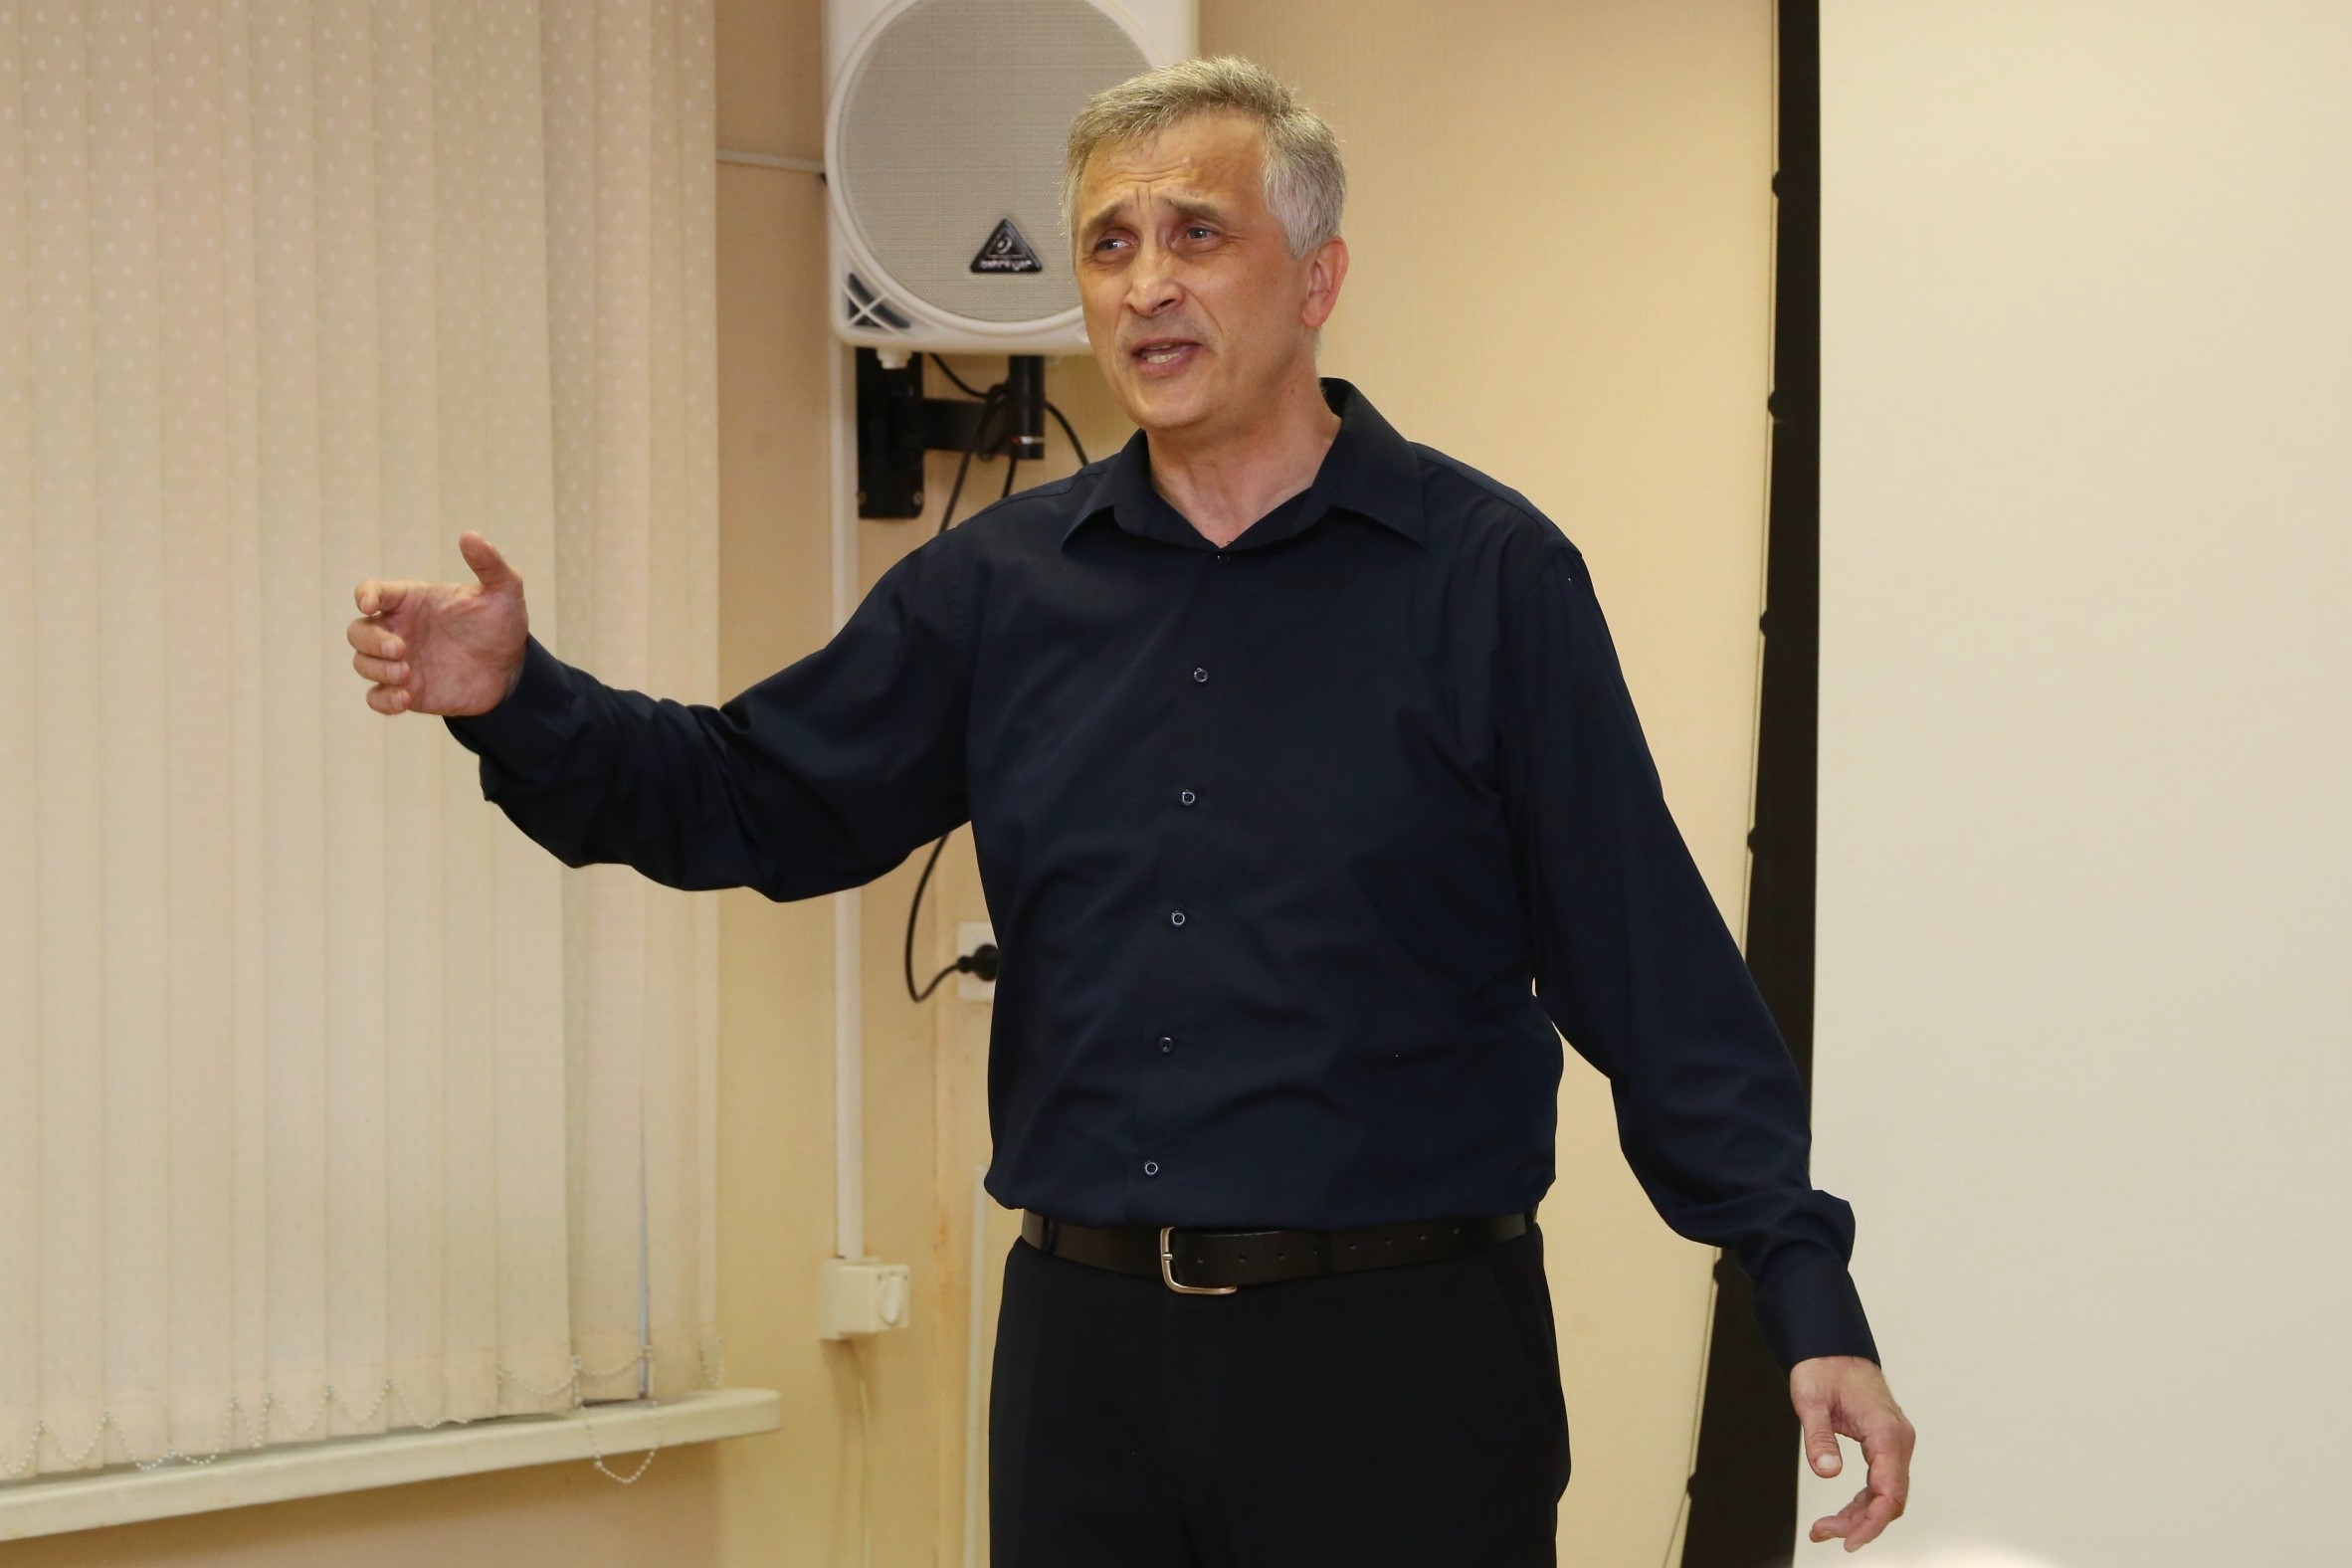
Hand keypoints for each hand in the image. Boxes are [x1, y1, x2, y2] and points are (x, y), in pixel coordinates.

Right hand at [348, 531, 529, 716]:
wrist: (512, 670)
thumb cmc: (502, 624)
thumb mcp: (504, 591)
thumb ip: (489, 563)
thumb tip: (469, 535)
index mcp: (411, 601)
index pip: (372, 592)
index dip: (364, 596)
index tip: (369, 604)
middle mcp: (399, 629)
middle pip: (358, 632)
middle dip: (370, 641)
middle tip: (401, 650)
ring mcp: (399, 661)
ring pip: (362, 663)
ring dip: (376, 669)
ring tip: (407, 673)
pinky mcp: (407, 691)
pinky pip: (377, 698)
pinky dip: (382, 699)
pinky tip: (403, 699)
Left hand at [1793, 1354, 1913, 1550]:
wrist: (1833, 1349)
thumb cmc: (1824, 1369)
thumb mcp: (1811, 1399)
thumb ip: (1819, 1436)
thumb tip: (1828, 1471)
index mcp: (1885, 1432)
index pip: (1889, 1492)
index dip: (1871, 1522)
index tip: (1848, 1540)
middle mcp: (1898, 1440)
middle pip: (1890, 1499)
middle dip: (1861, 1523)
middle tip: (1823, 1533)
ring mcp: (1895, 1443)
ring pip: (1887, 1494)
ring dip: (1861, 1516)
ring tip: (1826, 1529)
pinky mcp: (1886, 1444)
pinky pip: (1881, 1482)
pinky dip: (1864, 1501)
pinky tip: (1843, 1514)